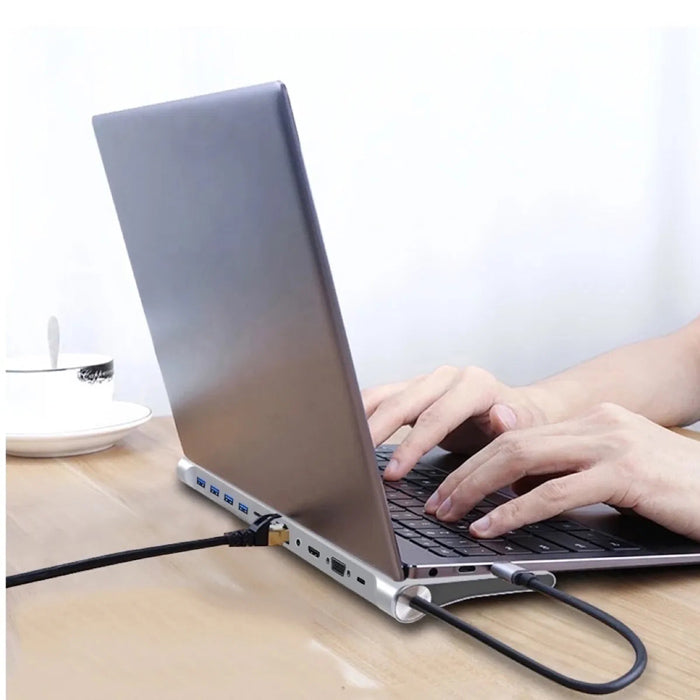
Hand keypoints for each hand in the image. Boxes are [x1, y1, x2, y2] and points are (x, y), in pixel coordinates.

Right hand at [362, 366, 548, 479]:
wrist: (518, 410)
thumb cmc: (521, 423)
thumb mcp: (526, 428)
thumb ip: (513, 423)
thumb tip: (501, 416)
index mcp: (474, 384)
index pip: (435, 416)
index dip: (411, 446)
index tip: (394, 473)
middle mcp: (447, 378)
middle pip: (402, 401)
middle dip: (377, 432)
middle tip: (357, 459)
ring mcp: (427, 382)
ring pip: (385, 395)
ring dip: (362, 420)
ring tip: (346, 446)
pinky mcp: (413, 391)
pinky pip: (381, 398)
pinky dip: (363, 414)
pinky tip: (350, 432)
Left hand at [424, 403, 699, 541]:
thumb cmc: (674, 487)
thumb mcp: (613, 470)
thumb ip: (567, 469)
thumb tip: (516, 487)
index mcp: (590, 419)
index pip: (516, 435)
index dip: (475, 461)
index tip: (447, 486)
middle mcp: (596, 423)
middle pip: (510, 443)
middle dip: (465, 474)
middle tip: (436, 502)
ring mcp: (610, 444)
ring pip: (522, 460)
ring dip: (477, 489)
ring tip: (449, 513)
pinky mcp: (624, 473)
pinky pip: (554, 493)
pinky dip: (514, 511)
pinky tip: (490, 527)